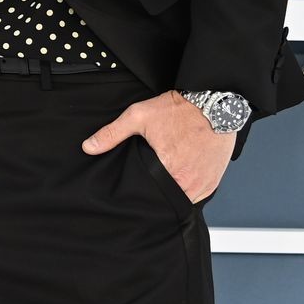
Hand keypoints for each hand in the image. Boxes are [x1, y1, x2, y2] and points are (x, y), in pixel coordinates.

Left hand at [82, 89, 235, 202]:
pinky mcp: (214, 180)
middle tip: (147, 184)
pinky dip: (188, 190)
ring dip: (172, 194)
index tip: (134, 187)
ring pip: (183, 199)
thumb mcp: (138, 116)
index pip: (149, 194)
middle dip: (155, 194)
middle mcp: (189, 180)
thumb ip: (112, 133)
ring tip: (162, 182)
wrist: (214, 103)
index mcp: (168, 169)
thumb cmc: (178, 110)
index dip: (140, 193)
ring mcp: (204, 182)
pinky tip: (178, 180)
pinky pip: (198, 195)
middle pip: (166, 199)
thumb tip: (89, 147)